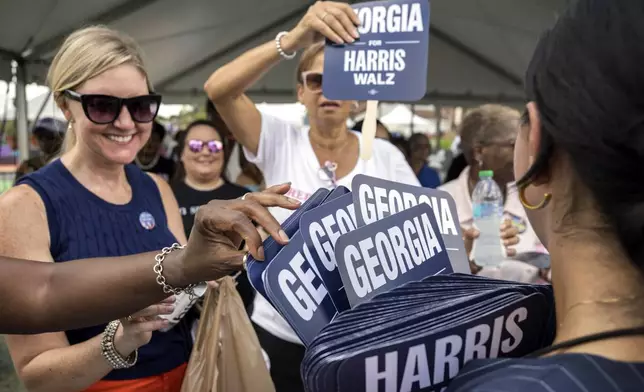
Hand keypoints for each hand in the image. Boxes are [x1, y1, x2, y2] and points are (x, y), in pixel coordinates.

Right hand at [114, 296, 174, 355]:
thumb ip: (155, 304)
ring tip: (171, 309)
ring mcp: (126, 318)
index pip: (144, 292)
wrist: (127, 339)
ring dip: (158, 309)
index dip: (157, 291)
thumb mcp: (147, 311)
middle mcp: (126, 306)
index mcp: (130, 299)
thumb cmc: (139, 321)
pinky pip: (141, 326)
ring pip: (142, 311)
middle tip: (172, 299)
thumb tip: (171, 296)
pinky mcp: (129, 330)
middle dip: (159, 299)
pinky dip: (155, 324)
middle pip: (142, 299)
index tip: (169, 290)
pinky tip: (165, 322)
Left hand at [175, 183, 300, 283]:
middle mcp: (218, 205)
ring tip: (295, 203)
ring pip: (256, 199)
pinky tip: (286, 187)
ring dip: (277, 200)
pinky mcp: (237, 208)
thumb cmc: (202, 263)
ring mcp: (228, 204)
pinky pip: (256, 199)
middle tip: (284, 238)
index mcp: (208, 216)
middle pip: (249, 206)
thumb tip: (266, 257)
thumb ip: (243, 259)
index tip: (260, 256)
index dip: (253, 237)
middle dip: (269, 221)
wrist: (191, 261)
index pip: (237, 221)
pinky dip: (272, 193)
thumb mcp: (221, 263)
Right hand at [283, 1, 360, 50]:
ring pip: (332, 20)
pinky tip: (339, 41)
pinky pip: (324, 27)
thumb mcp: (329, 29)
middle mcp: (320, 5)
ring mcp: (314, 12)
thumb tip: (355, 31)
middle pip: (339, 13)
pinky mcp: (309, 20)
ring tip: (349, 40)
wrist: (296, 41)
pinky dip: (332, 35)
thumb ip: (339, 26)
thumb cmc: (313, 35)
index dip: (353, 15)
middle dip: (349, 25)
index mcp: (327, 5)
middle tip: (356, 35)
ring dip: (342, 31)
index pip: (343, 7)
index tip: (359, 25)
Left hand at [462, 219, 519, 272]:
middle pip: (514, 230)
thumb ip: (470, 232)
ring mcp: (504, 244)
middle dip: (509, 232)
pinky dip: (511, 251)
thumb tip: (477, 233)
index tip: (500, 227)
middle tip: (500, 235)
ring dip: (511, 240)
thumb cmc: (470, 244)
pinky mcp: (504, 253)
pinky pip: (513, 251)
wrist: (469, 258)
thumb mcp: (468, 237)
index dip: (507, 223)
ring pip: (516, 239)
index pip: (507, 222)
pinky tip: (505, 251)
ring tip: (503, 243)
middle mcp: (502, 234)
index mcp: (495, 227)